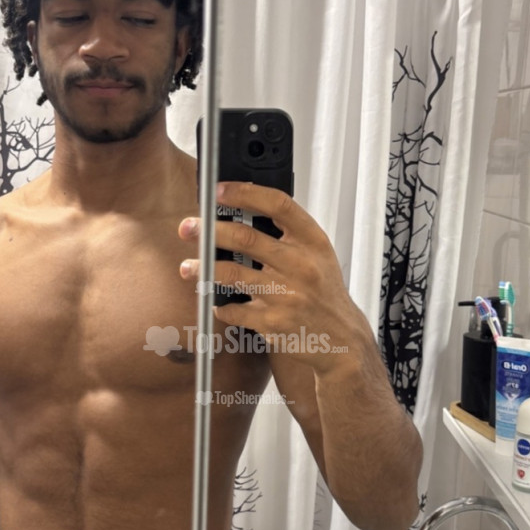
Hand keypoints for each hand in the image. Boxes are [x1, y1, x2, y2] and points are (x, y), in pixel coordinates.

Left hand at [178, 182, 367, 372]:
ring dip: (202, 268)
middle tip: (189, 227)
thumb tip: (240, 211)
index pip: (277, 205)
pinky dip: (220, 306)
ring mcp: (286, 295)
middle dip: (209, 231)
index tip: (219, 191)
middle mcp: (300, 265)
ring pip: (231, 274)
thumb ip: (288, 233)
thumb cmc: (323, 292)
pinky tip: (217, 303)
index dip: (244, 193)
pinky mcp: (273, 322)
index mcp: (312, 241)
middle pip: (245, 238)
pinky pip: (233, 310)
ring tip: (188, 267)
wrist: (341, 337)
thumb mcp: (318, 254)